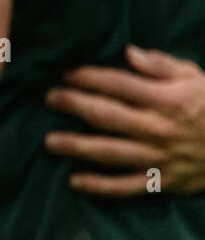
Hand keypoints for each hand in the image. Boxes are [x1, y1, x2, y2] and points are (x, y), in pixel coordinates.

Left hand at [44, 45, 204, 195]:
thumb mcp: (196, 78)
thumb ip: (161, 65)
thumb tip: (128, 52)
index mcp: (167, 99)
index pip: (118, 84)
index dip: (88, 78)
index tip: (66, 74)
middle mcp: (159, 128)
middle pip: (106, 115)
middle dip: (73, 106)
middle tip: (49, 99)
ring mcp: (159, 157)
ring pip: (109, 152)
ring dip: (76, 146)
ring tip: (49, 142)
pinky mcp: (163, 182)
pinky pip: (125, 186)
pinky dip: (99, 186)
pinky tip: (74, 182)